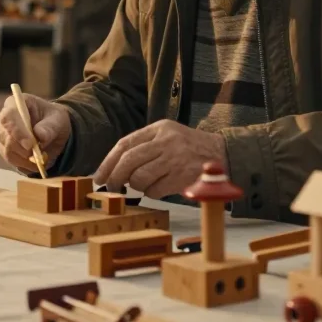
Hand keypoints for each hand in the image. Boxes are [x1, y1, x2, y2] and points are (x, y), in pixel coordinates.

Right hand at [0, 93, 70, 173]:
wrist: (54, 131)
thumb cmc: (54, 120)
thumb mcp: (58, 119)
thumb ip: (50, 126)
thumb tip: (40, 136)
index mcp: (16, 103)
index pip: (8, 117)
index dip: (17, 131)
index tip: (30, 144)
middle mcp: (5, 118)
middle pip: (4, 135)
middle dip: (21, 148)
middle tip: (38, 155)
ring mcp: (3, 135)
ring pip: (6, 150)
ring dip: (24, 158)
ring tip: (40, 159)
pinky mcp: (5, 149)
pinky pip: (10, 159)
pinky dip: (24, 164)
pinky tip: (36, 163)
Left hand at [93, 120, 226, 198]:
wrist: (222, 154)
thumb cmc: (189, 149)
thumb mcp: (167, 136)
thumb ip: (144, 147)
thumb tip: (114, 169)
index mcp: (159, 128)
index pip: (125, 144)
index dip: (108, 162)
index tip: (99, 176)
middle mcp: (166, 140)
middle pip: (129, 160)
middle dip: (115, 177)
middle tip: (111, 187)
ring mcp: (175, 158)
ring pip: (140, 177)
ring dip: (136, 186)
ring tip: (142, 186)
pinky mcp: (183, 176)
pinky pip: (155, 190)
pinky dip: (151, 193)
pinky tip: (158, 189)